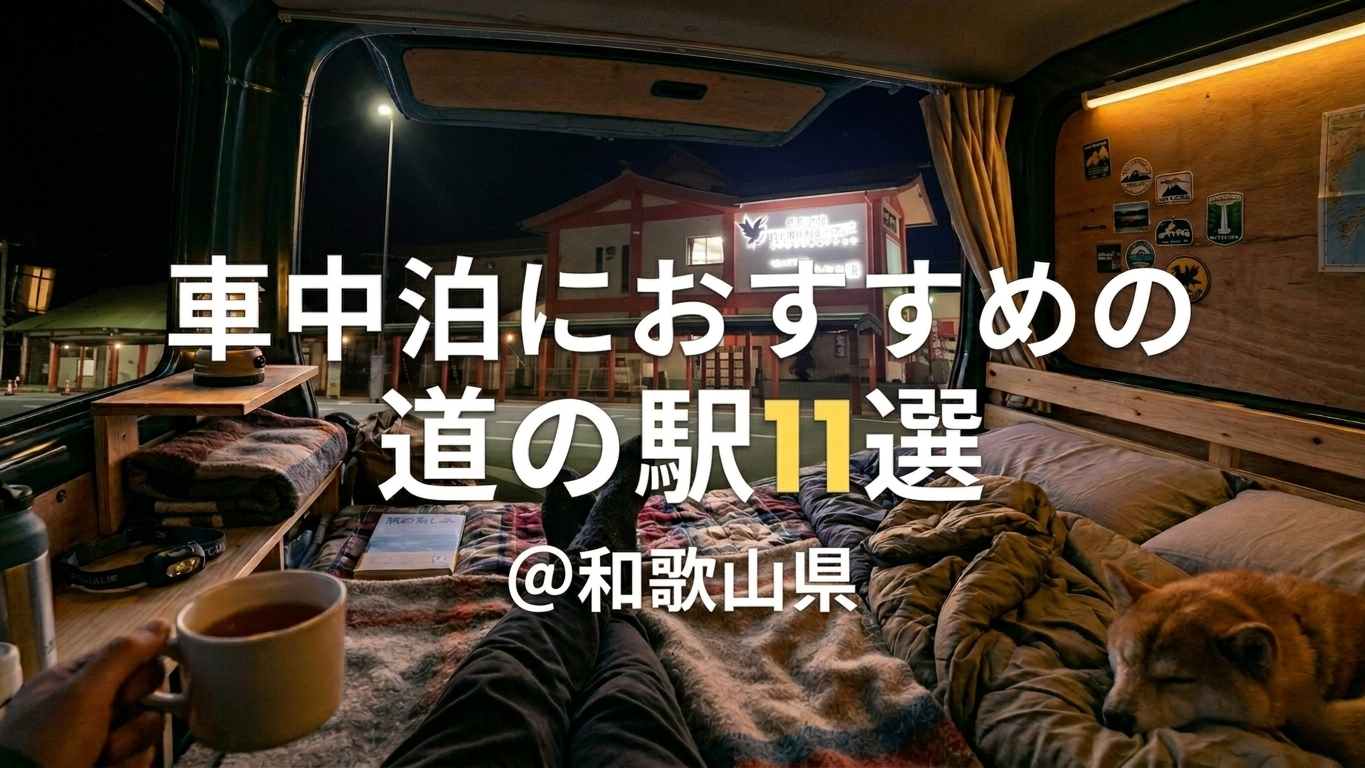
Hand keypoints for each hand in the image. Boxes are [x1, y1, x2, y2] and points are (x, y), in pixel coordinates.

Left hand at [0, 619, 170, 767]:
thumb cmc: (50, 742)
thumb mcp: (82, 693)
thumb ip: (123, 655)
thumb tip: (162, 622)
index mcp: (75, 679)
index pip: (130, 657)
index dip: (139, 671)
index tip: (131, 687)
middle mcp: (90, 706)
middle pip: (147, 693)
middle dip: (133, 712)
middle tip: (109, 722)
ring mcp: (101, 737)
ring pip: (148, 726)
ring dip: (128, 744)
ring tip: (100, 757)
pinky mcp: (114, 763)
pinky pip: (143, 755)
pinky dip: (126, 765)